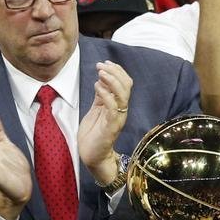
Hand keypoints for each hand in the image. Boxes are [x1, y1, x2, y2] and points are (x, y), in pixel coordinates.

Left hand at [78, 61, 132, 183]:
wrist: (93, 156)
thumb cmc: (93, 135)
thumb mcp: (96, 110)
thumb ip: (101, 97)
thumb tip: (101, 80)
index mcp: (118, 105)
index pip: (125, 84)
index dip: (117, 71)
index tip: (105, 63)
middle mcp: (121, 110)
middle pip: (126, 86)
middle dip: (114, 72)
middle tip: (101, 65)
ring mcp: (118, 118)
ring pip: (123, 95)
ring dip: (112, 81)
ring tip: (100, 73)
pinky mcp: (112, 127)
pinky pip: (113, 108)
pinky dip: (106, 95)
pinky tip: (97, 87)